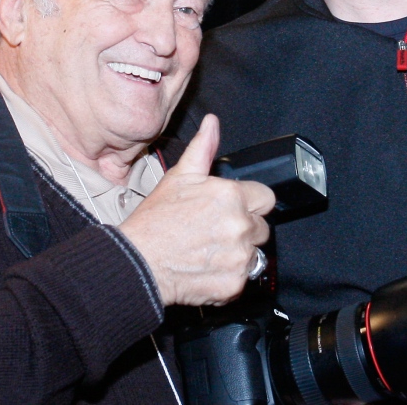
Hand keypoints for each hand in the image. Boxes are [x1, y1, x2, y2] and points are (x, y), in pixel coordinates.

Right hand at [119, 114, 274, 305]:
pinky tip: (207, 268)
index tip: (233, 210)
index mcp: (232, 196)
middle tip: (215, 232)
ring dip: (238, 253)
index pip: (266, 198)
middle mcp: (241, 225)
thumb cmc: (155, 220)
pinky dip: (228, 276)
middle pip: (262, 227)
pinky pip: (243, 278)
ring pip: (255, 253)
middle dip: (244, 229)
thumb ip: (203, 148)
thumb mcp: (179, 177)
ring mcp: (240, 256)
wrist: (139, 262)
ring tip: (209, 251)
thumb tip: (212, 123)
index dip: (250, 203)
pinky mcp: (234, 283)